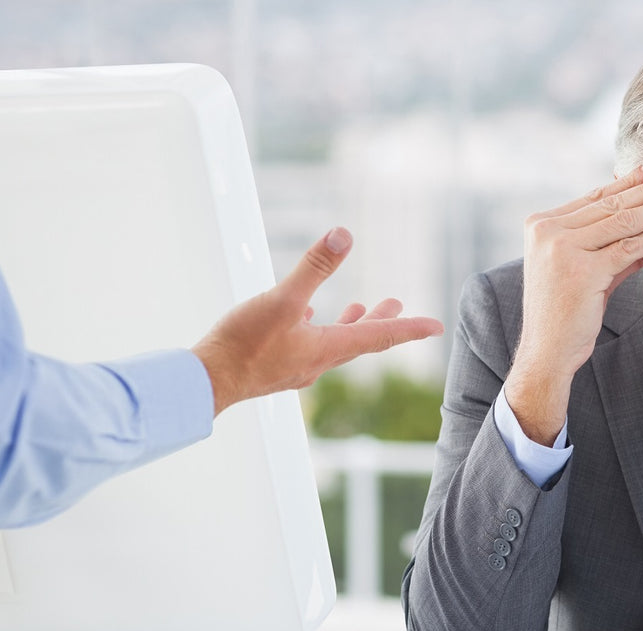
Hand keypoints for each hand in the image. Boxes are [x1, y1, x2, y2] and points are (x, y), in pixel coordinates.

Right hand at [192, 227, 443, 415]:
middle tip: (399, 305)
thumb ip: (313, 268)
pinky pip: (304, 345)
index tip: (436, 326)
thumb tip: (343, 235)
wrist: (207, 382)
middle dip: (381, 320)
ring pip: (332, 343)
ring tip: (357, 307)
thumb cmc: (243, 344)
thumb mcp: (281, 299)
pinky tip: (302, 316)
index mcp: (327, 348)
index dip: (409, 327)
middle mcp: (317, 362)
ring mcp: (296, 367)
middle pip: (360, 340)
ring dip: (349, 324)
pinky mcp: (275, 368)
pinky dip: (313, 328)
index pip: (380, 336)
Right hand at [506, 167, 642, 443]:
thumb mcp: (584, 270)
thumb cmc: (566, 314)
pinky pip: (627, 247)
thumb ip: (608, 244)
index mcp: (540, 225)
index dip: (629, 184)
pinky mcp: (581, 270)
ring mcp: (561, 249)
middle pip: (610, 204)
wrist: (547, 352)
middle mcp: (546, 231)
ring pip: (622, 221)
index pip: (594, 197)